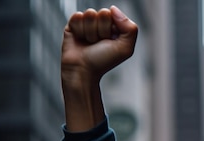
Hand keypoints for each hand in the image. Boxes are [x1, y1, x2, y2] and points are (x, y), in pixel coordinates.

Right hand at [61, 6, 137, 131]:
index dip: (112, 28)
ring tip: (89, 43)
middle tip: (99, 43)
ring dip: (90, 32)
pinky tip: (80, 39)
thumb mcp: (126, 48)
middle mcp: (101, 24)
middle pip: (102, 12)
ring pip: (89, 14)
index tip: (110, 41)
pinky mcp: (73, 24)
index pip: (115, 14)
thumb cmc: (103, 61)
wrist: (83, 70)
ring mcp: (87, 23)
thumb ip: (130, 28)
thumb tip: (113, 9)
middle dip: (101, 30)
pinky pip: (77, 16)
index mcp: (115, 28)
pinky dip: (79, 29)